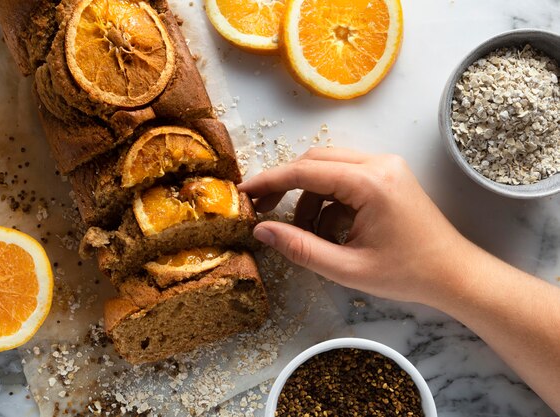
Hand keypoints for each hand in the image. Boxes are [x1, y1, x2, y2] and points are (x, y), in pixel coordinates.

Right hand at [239, 148, 470, 304]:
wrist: (454, 274)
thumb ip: (300, 248)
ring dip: (308, 197)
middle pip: (315, 161)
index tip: (243, 192)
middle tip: (263, 211)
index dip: (270, 181)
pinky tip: (328, 231)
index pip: (306, 170)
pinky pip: (344, 178)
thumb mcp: (347, 269)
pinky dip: (328, 201)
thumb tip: (262, 231)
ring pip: (328, 168)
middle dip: (286, 184)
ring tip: (305, 234)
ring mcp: (385, 166)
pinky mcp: (387, 176)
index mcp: (370, 182)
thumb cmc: (407, 274)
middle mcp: (378, 163)